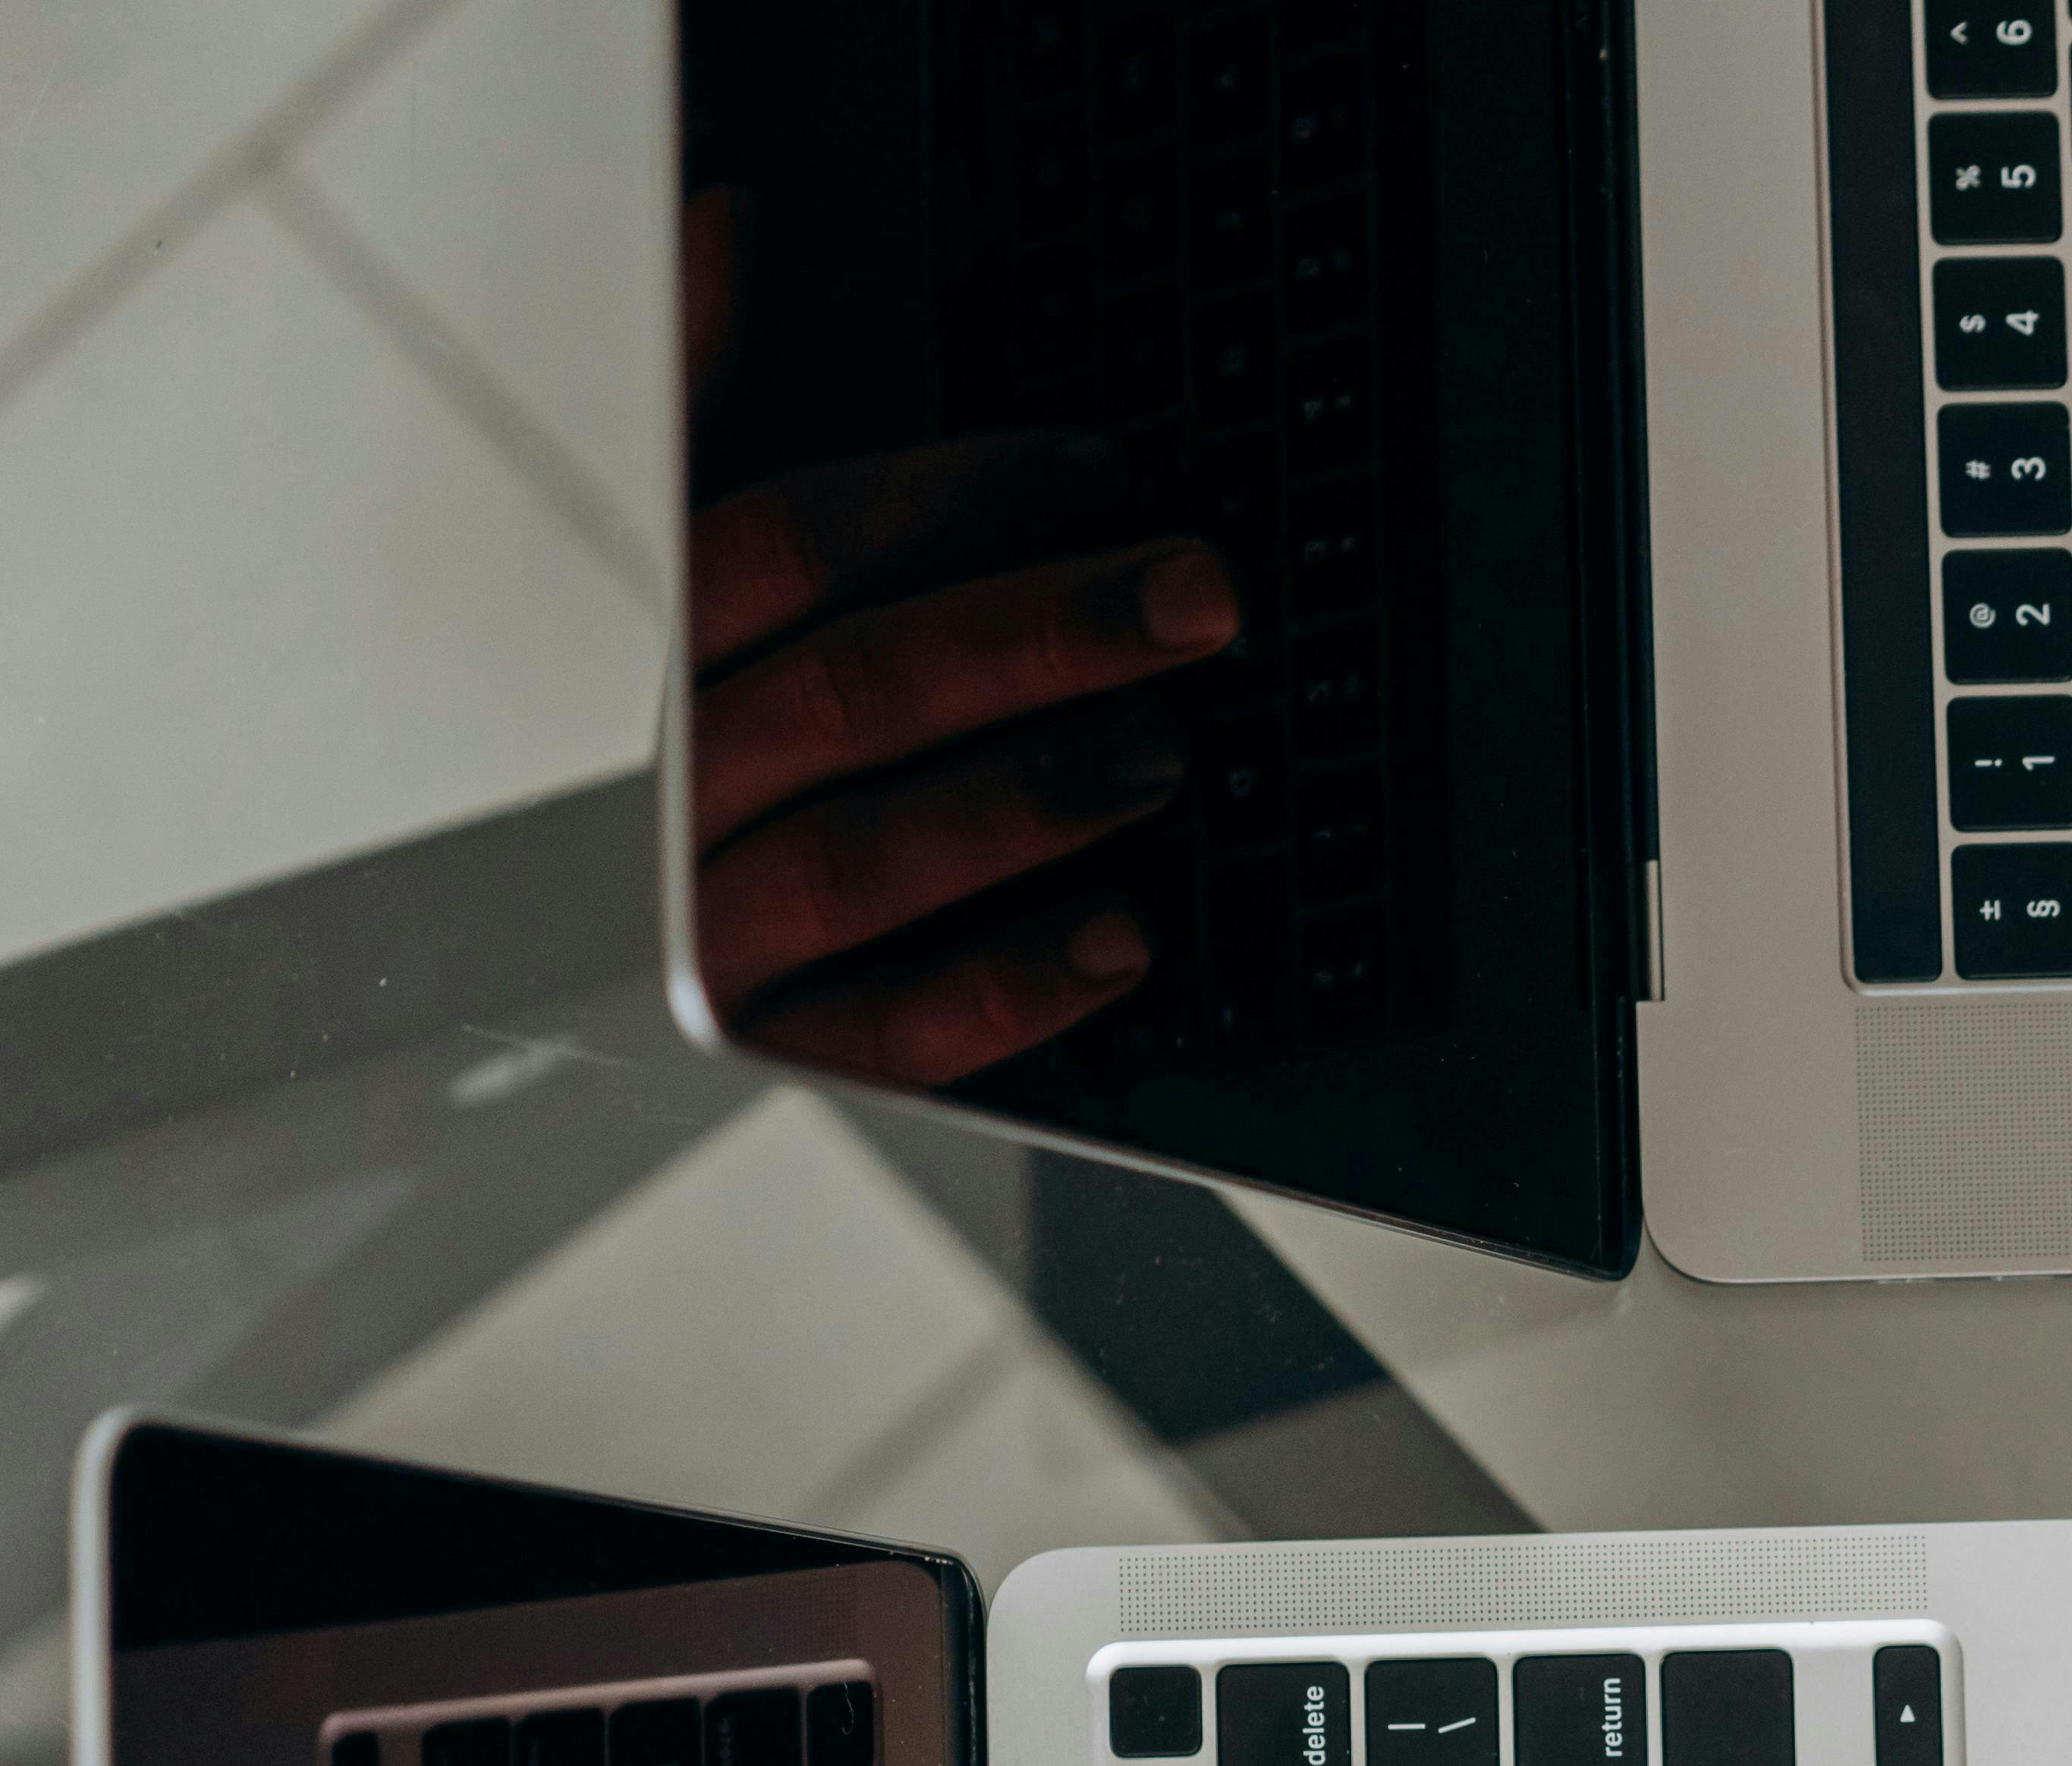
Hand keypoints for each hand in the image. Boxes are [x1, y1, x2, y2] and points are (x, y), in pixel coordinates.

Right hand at [680, 191, 1238, 1086]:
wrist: (678, 930)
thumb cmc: (760, 709)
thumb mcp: (738, 551)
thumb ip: (727, 394)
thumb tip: (732, 218)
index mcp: (677, 648)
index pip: (789, 543)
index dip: (956, 497)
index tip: (1108, 469)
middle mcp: (686, 787)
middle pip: (852, 690)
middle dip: (1039, 634)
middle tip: (1198, 598)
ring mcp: (724, 927)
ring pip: (862, 858)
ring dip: (1026, 800)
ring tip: (1167, 755)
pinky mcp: (789, 1044)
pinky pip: (893, 1034)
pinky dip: (1010, 989)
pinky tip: (1124, 941)